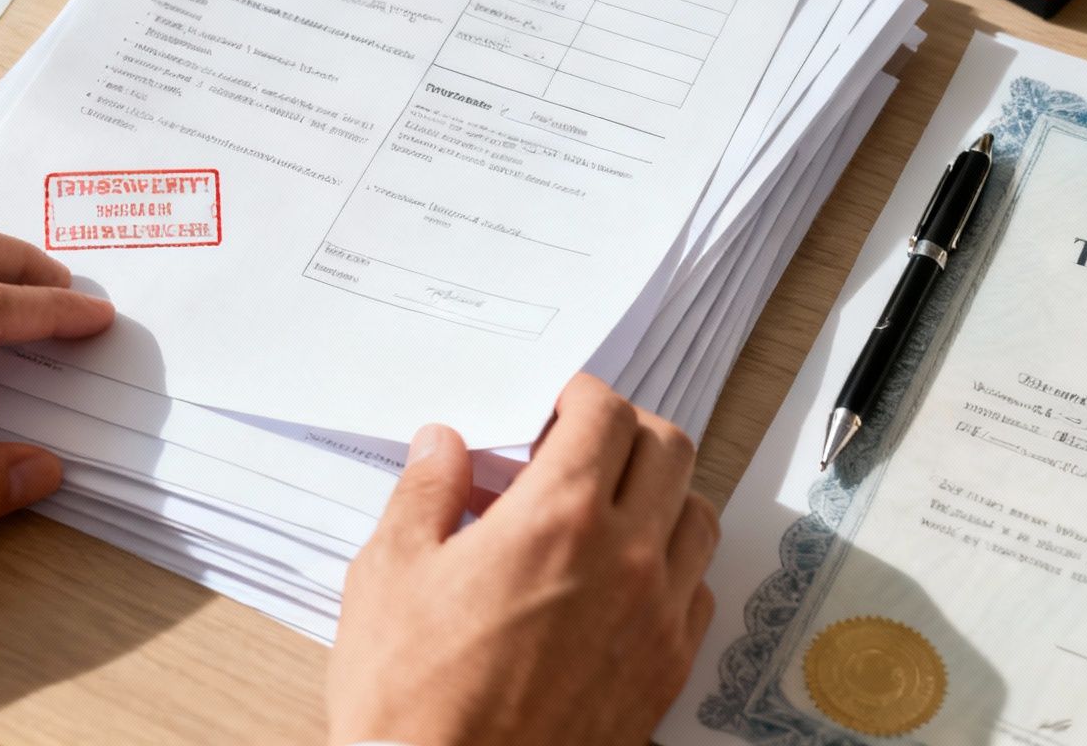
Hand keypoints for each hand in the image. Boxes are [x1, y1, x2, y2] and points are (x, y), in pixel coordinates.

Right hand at [327, 374, 718, 745]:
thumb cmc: (411, 693)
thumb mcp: (388, 574)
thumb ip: (424, 493)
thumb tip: (442, 446)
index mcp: (555, 519)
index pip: (603, 415)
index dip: (579, 394)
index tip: (556, 404)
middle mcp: (625, 558)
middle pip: (668, 450)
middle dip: (627, 429)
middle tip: (582, 443)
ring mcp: (656, 618)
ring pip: (697, 517)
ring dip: (660, 493)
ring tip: (607, 507)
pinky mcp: (666, 672)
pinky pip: (698, 590)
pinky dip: (671, 565)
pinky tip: (621, 579)